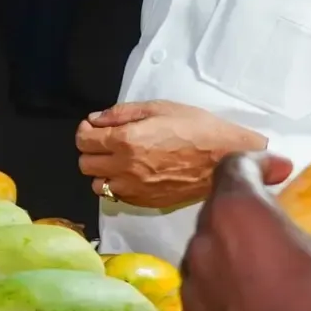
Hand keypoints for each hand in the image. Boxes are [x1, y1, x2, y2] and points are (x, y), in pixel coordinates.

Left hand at [77, 100, 269, 207]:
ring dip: (102, 171)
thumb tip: (95, 119)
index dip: (85, 131)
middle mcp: (126, 168)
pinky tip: (133, 174)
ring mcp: (136, 189)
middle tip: (106, 141)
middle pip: (85, 164)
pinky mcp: (147, 202)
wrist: (226, 158)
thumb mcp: (159, 108)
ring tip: (119, 160)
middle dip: (91, 150)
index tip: (94, 127)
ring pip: (97, 184)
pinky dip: (118, 185)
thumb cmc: (196, 127)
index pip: (84, 140)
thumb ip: (122, 113)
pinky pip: (117, 197)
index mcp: (126, 141)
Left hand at [182, 154, 310, 310]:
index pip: (234, 167)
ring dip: (235, 251)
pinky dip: (231, 290)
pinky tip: (263, 305)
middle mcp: (202, 243)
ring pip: (209, 254)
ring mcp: (193, 287)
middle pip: (217, 210)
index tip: (282, 168)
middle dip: (247, 209)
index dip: (258, 161)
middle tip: (279, 218)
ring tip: (272, 264)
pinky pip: (209, 294)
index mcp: (237, 212)